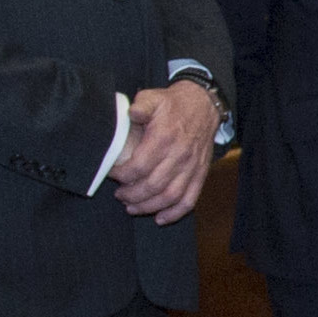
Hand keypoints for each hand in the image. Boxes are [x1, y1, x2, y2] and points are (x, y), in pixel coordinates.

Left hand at [110, 79, 221, 223]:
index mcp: (164, 138)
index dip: (122, 176)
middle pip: (152, 186)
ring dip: (149, 207)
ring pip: (170, 197)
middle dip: (131, 195)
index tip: (113, 175)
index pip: (139, 166)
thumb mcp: (154, 98)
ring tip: (132, 208)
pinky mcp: (200, 174)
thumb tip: (130, 114)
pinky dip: (175, 213)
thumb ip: (140, 105)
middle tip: (119, 195)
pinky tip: (160, 218)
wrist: (204, 105)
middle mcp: (179, 156)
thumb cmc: (174, 104)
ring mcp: (191, 167)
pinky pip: (190, 200)